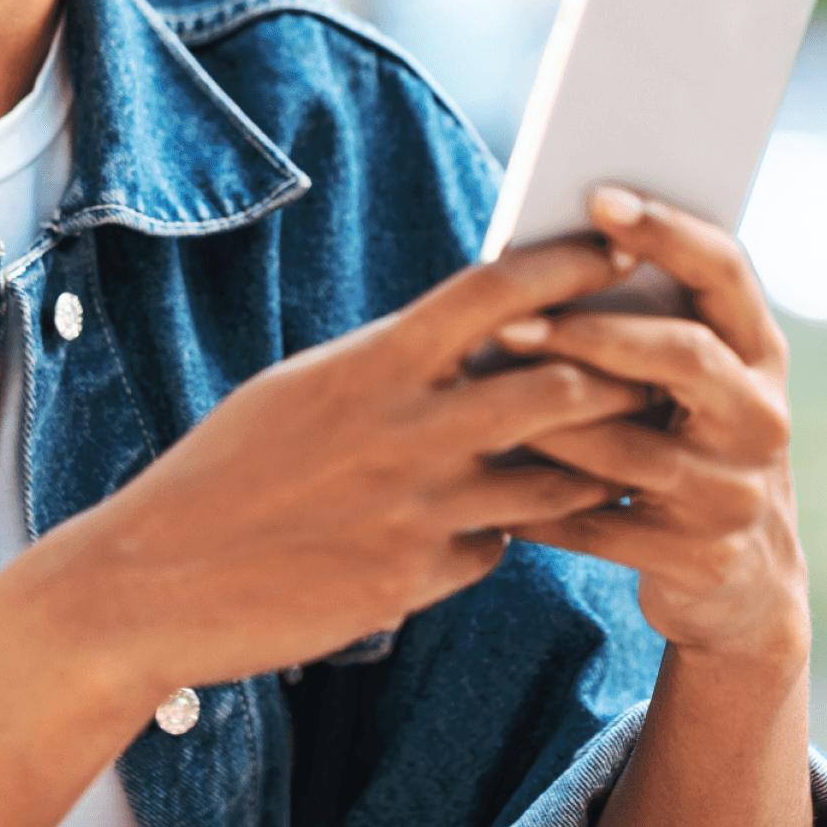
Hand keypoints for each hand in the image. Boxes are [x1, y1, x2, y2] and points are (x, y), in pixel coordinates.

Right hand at [28, 238, 651, 699]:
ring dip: (595, 461)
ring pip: (554, 475)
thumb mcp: (301, 390)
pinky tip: (525, 525)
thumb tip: (452, 340)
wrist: (157, 578)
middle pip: (557, 382)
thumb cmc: (226, 470)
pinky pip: (502, 543)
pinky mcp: (416, 578)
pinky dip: (518, 530)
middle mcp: (406, 427)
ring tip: (636, 448)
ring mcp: (417, 507)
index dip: (567, 267)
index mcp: (373, 361)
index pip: (494, 294)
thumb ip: (385, 365)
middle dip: (621, 372)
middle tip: (670, 362)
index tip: (620, 247)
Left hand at [495, 188, 808, 665]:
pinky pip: (599, 521)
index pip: (723, 269)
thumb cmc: (679, 437)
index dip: (666, 229)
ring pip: (627, 447)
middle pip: (683, 354)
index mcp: (758, 349)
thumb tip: (528, 249)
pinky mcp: (702, 558)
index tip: (598, 197)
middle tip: (507, 323)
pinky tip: (481, 481)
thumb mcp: (683, 377)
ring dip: (545, 423)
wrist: (744, 580)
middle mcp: (763, 415)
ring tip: (477, 401)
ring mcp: (738, 493)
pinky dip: (536, 502)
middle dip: (587, 334)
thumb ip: (639, 318)